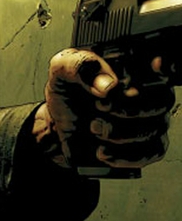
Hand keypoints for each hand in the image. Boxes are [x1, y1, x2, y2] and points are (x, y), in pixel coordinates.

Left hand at [35, 48, 174, 169]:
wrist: (58, 127)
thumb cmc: (67, 95)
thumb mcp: (62, 71)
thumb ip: (80, 66)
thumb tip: (109, 84)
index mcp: (133, 68)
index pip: (162, 67)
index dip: (163, 69)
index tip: (149, 70)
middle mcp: (149, 93)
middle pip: (162, 100)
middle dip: (129, 107)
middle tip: (100, 106)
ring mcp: (150, 120)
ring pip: (155, 127)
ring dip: (121, 132)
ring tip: (94, 127)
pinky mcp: (145, 145)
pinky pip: (151, 152)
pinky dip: (126, 155)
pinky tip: (102, 150)